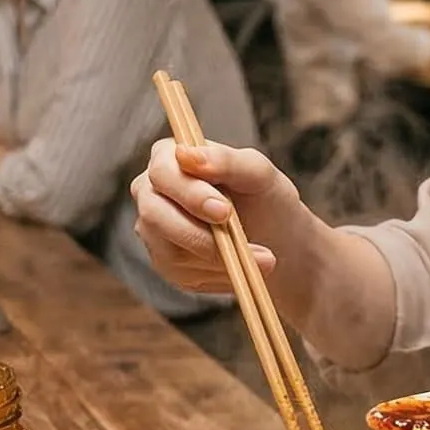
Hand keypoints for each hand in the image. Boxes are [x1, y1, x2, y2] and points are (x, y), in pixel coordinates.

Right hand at [129, 138, 307, 294]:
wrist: (276, 236)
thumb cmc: (263, 195)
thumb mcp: (256, 172)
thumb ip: (224, 159)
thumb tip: (186, 155)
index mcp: (169, 159)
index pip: (161, 172)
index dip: (189, 194)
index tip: (224, 211)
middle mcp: (152, 193)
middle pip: (153, 214)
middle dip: (197, 233)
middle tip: (241, 245)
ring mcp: (155, 231)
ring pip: (169, 250)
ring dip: (218, 258)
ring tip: (262, 258)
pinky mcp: (166, 264)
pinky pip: (184, 275)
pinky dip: (220, 274)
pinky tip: (244, 267)